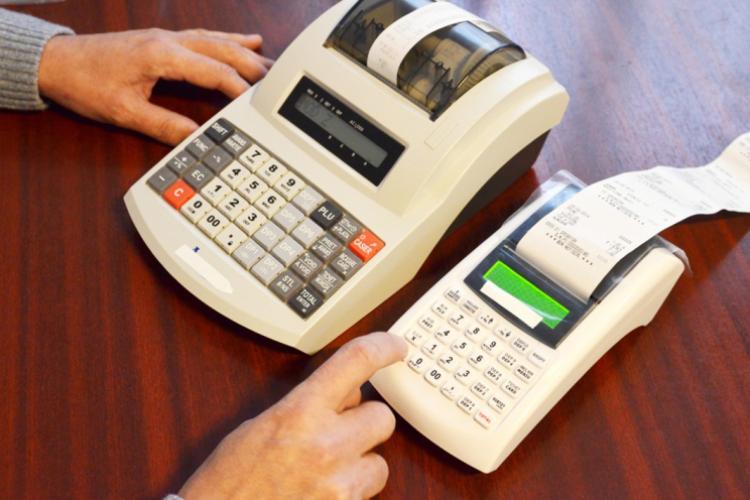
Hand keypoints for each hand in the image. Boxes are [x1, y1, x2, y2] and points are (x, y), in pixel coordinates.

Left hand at [38, 28, 272, 144]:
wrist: (57, 61)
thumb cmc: (85, 82)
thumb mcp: (124, 112)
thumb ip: (164, 125)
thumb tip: (196, 140)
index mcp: (163, 56)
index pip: (214, 72)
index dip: (240, 89)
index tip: (260, 105)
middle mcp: (169, 42)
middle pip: (223, 51)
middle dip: (254, 67)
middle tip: (279, 83)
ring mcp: (167, 38)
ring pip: (217, 40)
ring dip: (246, 51)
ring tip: (272, 62)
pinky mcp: (163, 40)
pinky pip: (206, 37)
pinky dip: (228, 40)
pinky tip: (243, 40)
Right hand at [178, 332, 407, 499]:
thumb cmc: (229, 481)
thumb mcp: (261, 426)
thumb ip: (307, 406)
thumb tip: (345, 397)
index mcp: (299, 412)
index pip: (356, 362)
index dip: (383, 347)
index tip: (396, 347)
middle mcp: (326, 445)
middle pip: (382, 416)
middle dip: (364, 423)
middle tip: (339, 433)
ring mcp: (339, 484)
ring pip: (381, 463)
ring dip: (360, 464)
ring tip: (326, 473)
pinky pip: (367, 496)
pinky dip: (350, 494)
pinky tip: (320, 494)